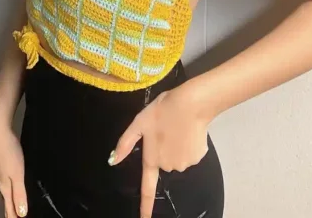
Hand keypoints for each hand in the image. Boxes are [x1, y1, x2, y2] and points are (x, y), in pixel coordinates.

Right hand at [0, 116, 26, 217]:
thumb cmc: (8, 151)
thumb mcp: (17, 174)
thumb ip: (19, 194)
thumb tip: (21, 214)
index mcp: (4, 186)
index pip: (8, 207)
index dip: (12, 216)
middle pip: (4, 199)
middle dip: (9, 209)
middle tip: (12, 216)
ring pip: (1, 188)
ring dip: (6, 197)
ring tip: (10, 203)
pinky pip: (0, 178)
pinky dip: (4, 184)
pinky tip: (6, 179)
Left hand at [110, 84, 210, 217]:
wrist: (191, 104)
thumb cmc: (162, 110)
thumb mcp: (139, 122)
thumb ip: (125, 143)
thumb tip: (112, 161)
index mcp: (152, 159)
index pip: (147, 188)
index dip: (146, 207)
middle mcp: (168, 166)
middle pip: (164, 163)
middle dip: (164, 150)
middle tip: (166, 130)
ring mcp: (184, 163)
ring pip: (178, 157)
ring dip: (177, 147)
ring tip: (178, 127)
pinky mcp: (198, 157)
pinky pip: (190, 153)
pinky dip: (189, 144)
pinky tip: (189, 130)